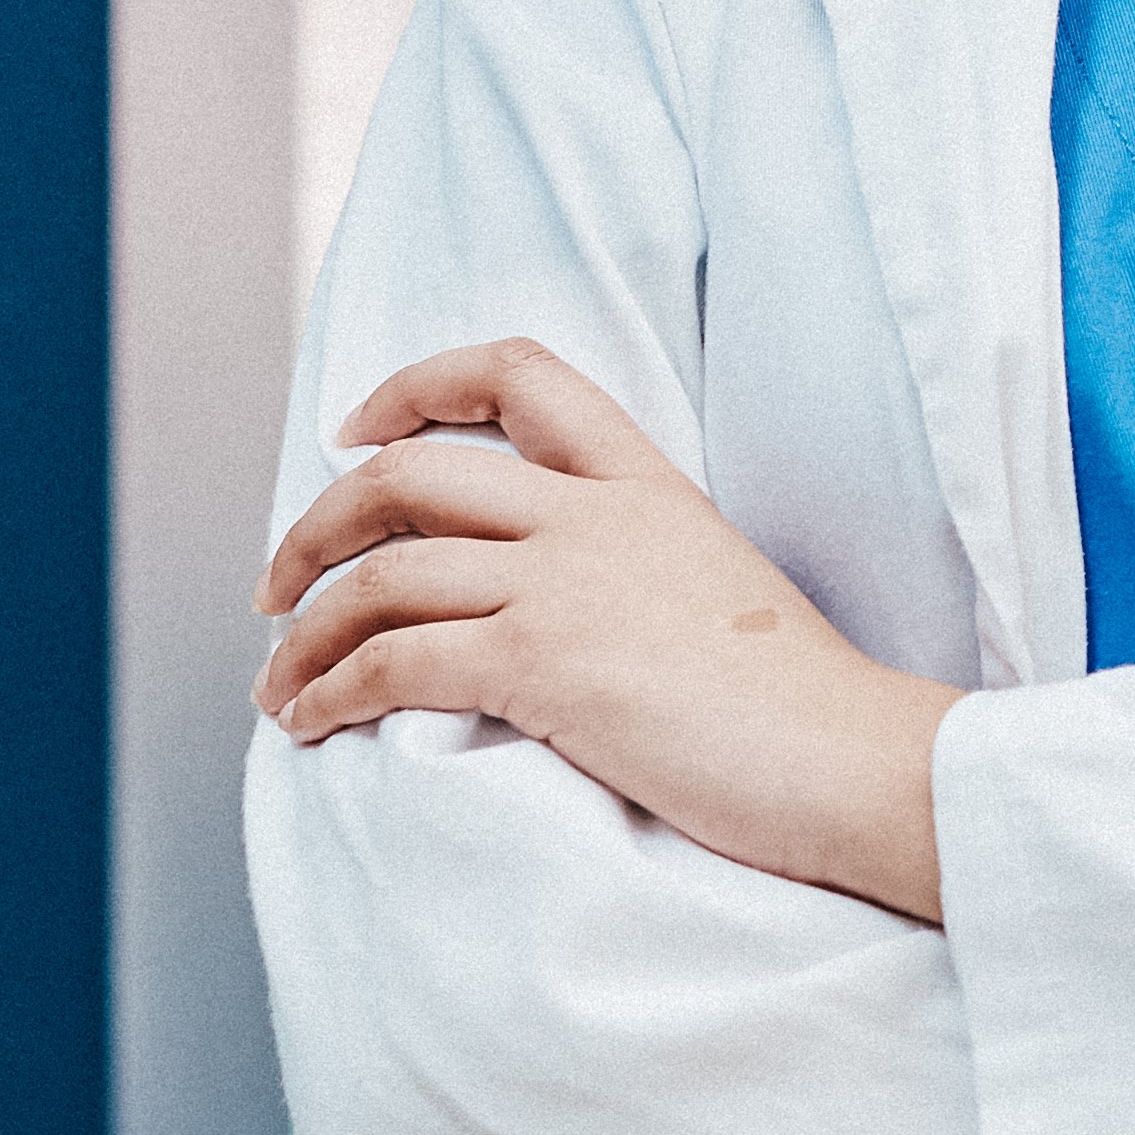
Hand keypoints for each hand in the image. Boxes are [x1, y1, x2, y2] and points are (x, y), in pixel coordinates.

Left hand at [256, 338, 958, 920]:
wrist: (854, 762)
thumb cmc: (801, 708)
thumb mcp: (716, 589)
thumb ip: (631, 568)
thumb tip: (540, 607)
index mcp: (645, 485)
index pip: (520, 372)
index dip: (416, 386)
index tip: (360, 431)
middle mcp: (595, 517)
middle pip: (408, 476)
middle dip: (317, 528)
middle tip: (281, 586)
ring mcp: (566, 586)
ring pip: (382, 576)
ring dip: (306, 633)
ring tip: (280, 683)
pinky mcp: (544, 666)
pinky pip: (392, 663)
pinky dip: (330, 692)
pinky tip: (313, 724)